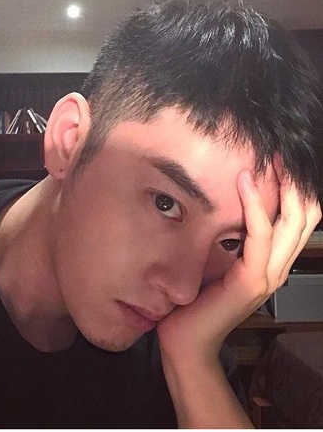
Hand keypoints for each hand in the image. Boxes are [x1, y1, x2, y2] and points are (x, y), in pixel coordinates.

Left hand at [157, 160, 321, 361]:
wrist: (185, 339)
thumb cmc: (196, 299)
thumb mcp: (217, 262)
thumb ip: (229, 241)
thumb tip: (222, 208)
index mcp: (271, 263)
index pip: (298, 221)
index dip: (297, 189)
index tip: (280, 161)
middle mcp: (276, 268)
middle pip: (305, 218)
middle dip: (296, 182)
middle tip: (279, 152)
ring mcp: (267, 276)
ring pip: (291, 224)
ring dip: (283, 186)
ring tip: (270, 158)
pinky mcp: (251, 281)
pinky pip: (259, 236)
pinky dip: (255, 206)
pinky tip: (244, 182)